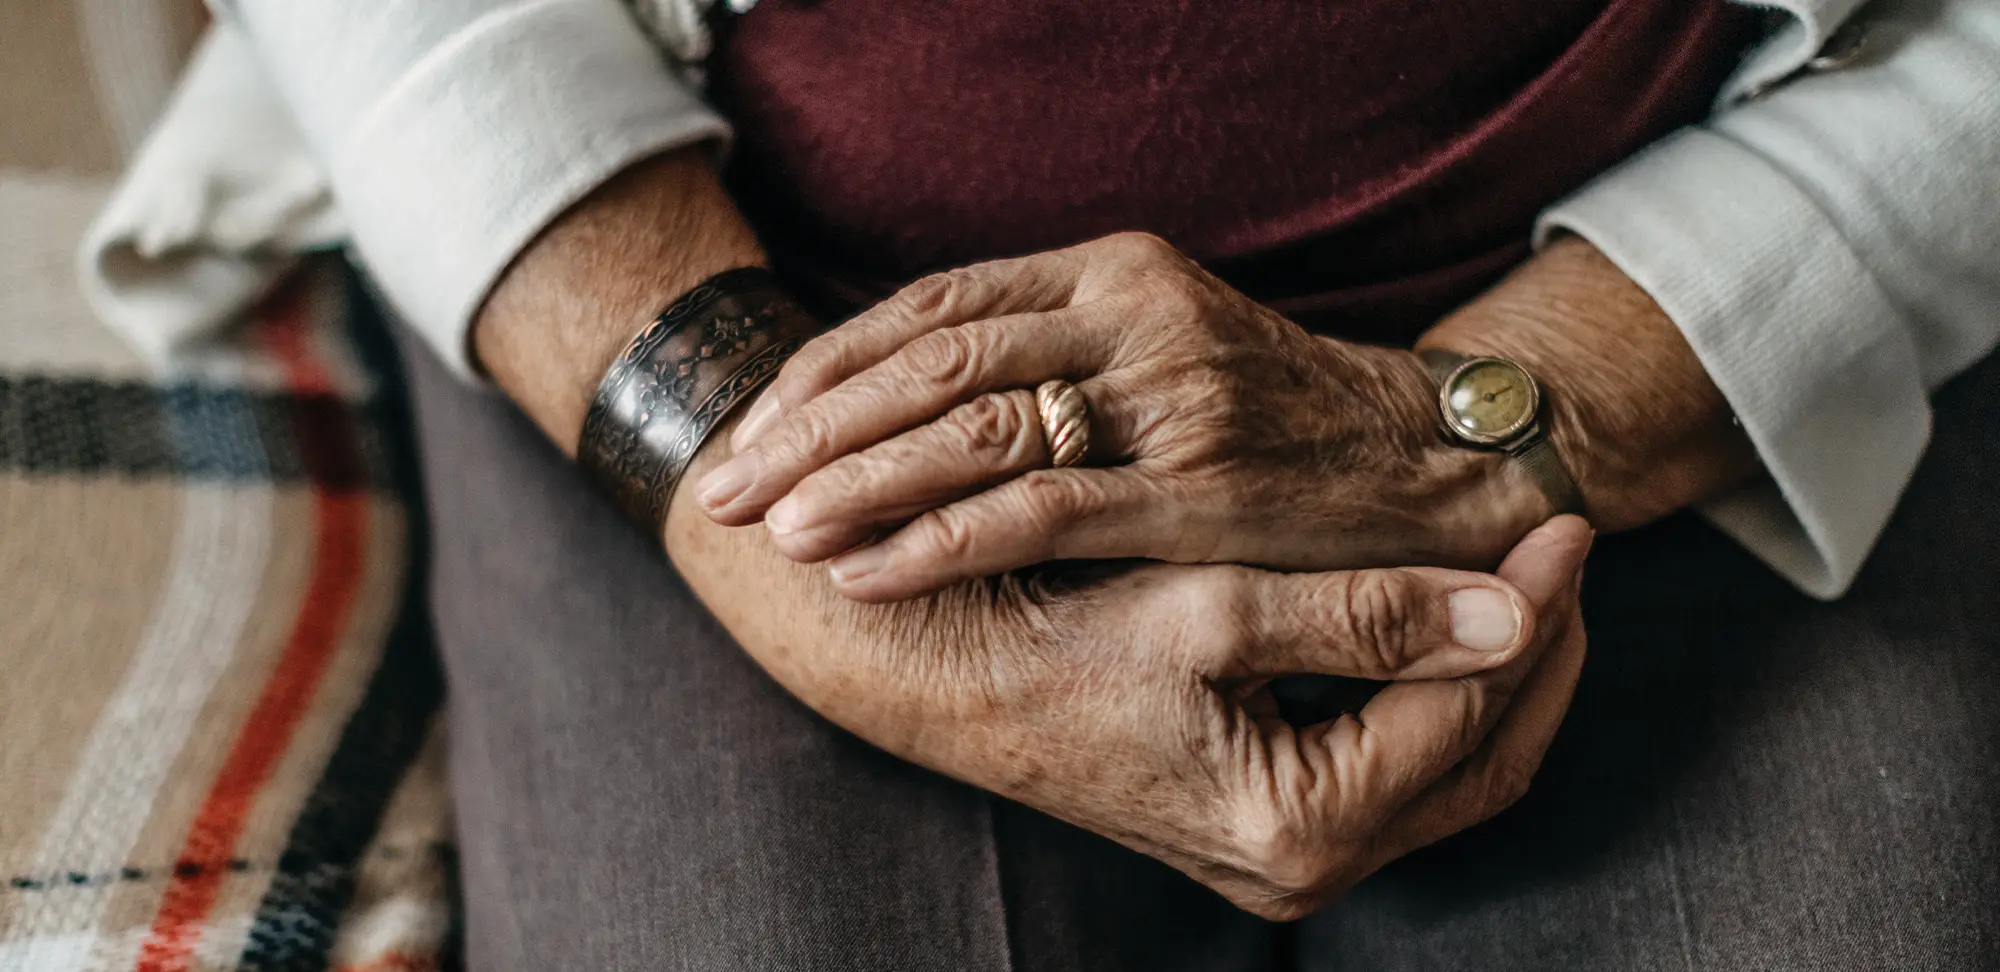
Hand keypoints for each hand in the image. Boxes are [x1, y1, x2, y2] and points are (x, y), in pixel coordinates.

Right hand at [688, 501, 1593, 919]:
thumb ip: (1367, 619)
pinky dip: (1437, 700)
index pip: (1466, 710)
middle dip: (1540, 656)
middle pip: (1485, 762)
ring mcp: (1282, 858)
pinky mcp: (1263, 826)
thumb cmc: (1054, 636)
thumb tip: (1512, 612)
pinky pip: (1397, 772)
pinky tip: (1436, 622)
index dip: (1527, 612)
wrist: (938, 670)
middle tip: (1568, 554)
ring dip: (1497, 680)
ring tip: (1523, 578)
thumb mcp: (1206, 613)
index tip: (1563, 518)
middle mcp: (1299, 868)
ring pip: (1450, 774)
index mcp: (1298, 826)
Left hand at [695, 232, 1548, 601]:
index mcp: (1109, 271)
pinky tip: (868, 575)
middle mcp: (1132, 315)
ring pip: (973, 430)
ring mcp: (1169, 397)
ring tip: (773, 533)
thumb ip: (1051, 352)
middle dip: (811, 431)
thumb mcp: (1161, 348)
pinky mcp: (1200, 489)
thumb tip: (905, 395)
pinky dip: (940, 542)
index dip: (828, 369)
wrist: (1431, 462)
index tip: (756, 428)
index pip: (930, 306)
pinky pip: (1043, 512)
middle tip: (726, 491)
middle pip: (931, 362)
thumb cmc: (1271, 420)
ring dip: (857, 485)